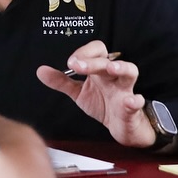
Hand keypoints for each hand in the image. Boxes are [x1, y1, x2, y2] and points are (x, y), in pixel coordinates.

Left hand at [35, 40, 157, 148]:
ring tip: (111, 68)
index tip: (70, 63)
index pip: (97, 51)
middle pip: (107, 60)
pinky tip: (131, 101)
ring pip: (130, 72)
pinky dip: (135, 101)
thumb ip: (61, 81)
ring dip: (121, 68)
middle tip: (77, 65)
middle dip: (93, 61)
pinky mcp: (132, 108)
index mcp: (101, 70)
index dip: (84, 53)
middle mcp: (114, 76)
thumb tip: (41, 71)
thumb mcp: (79, 92)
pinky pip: (136, 102)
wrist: (121, 126)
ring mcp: (125, 90)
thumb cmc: (103, 104)